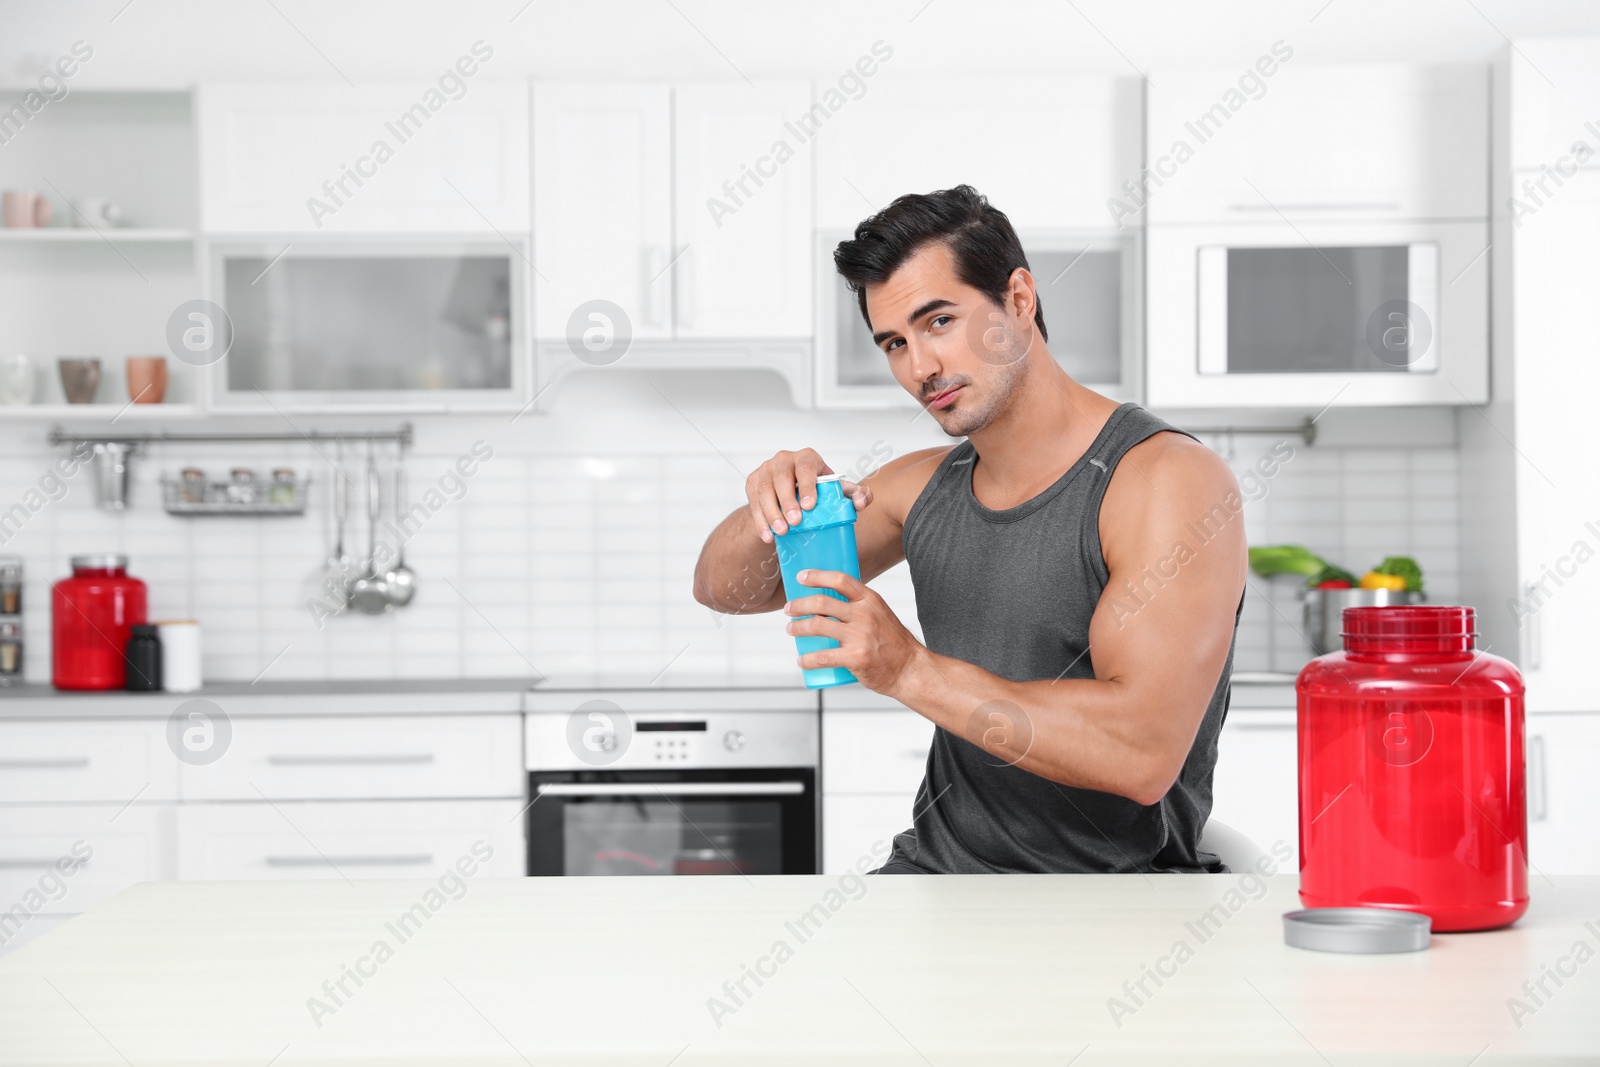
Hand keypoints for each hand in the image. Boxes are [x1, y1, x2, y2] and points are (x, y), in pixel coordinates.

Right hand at [744, 449, 871, 542]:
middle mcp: (784, 459)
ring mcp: (765, 470)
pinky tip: (767, 535)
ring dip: (772, 512)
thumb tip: (861, 501)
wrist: (790, 495)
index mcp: (806, 458)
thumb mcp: (835, 491)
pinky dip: (760, 520)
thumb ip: (854, 494)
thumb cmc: (817, 490)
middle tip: (795, 522)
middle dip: (787, 501)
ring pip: (764, 490)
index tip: (810, 506)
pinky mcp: (752, 483)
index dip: (807, 485)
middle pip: (781, 477)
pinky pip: (753, 502)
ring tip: (782, 531)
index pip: (806, 468)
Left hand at [785, 569, 923, 692]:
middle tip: (790, 609)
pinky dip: (807, 659)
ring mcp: (859, 637)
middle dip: (799, 605)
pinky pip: (823, 657)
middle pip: (821, 603)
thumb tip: (827, 602)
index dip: (817, 576)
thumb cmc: (892, 642)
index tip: (801, 577)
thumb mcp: (880, 614)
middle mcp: (864, 615)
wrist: (910, 669)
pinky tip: (802, 661)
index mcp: (870, 600)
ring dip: (798, 628)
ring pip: (817, 626)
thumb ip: (859, 606)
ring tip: (791, 630)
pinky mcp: (855, 658)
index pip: (840, 580)